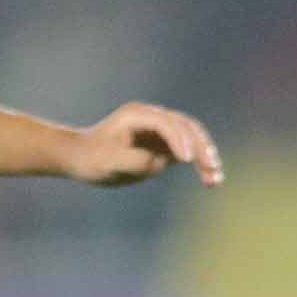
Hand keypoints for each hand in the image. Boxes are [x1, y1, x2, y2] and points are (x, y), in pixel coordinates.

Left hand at [62, 103, 222, 188]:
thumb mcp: (107, 163)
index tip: (185, 161)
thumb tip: (160, 162)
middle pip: (186, 127)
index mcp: (137, 115)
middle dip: (200, 147)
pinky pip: (189, 151)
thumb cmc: (91, 159)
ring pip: (193, 138)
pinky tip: (210, 181)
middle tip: (211, 168)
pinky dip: (200, 164)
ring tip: (215, 178)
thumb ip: (133, 161)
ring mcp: (161, 130)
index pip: (166, 123)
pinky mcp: (165, 145)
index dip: (178, 139)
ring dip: (206, 156)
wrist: (81, 158)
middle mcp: (152, 118)